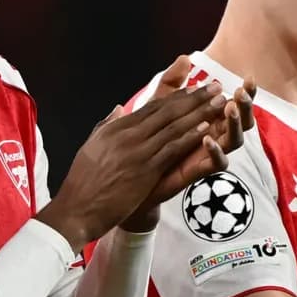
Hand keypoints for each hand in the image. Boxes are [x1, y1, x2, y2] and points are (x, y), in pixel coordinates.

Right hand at [40, 60, 228, 250]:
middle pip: (167, 111)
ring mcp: (136, 151)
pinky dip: (190, 136)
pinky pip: (171, 149)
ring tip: (219, 101)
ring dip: (200, 112)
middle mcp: (127, 134)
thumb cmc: (83, 183)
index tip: (195, 89)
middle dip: (194, 97)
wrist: (76, 210)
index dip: (177, 97)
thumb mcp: (91, 147)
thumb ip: (106, 126)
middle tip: (216, 86)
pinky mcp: (144, 170)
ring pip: (174, 126)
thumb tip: (116, 110)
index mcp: (115, 128)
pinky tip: (206, 128)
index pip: (152, 107)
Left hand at [120, 66, 253, 231]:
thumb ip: (171, 83)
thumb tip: (185, 58)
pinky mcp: (198, 170)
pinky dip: (215, 151)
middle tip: (243, 93)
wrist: (132, 174)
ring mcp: (208, 154)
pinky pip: (216, 164)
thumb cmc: (149, 140)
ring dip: (234, 125)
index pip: (234, 103)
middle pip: (242, 121)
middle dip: (246, 106)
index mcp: (209, 119)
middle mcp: (214, 135)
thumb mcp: (159, 106)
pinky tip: (207, 138)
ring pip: (234, 140)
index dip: (245, 92)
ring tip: (230, 109)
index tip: (249, 78)